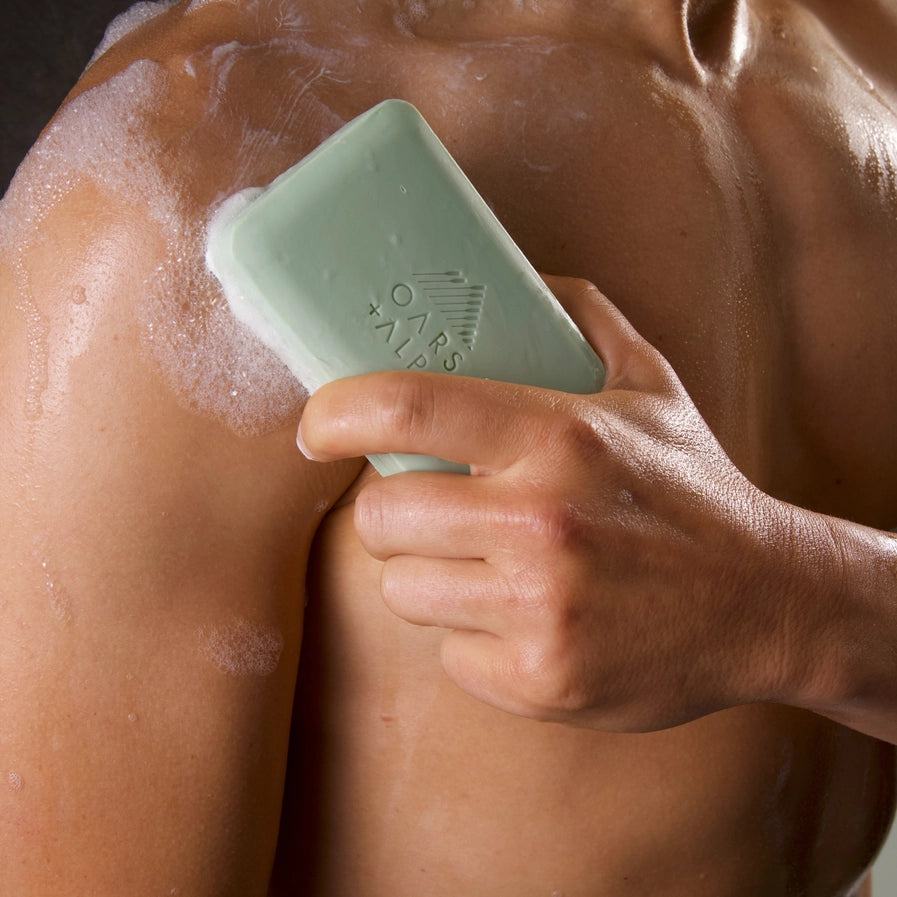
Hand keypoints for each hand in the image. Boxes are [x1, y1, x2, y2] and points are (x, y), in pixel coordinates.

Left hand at [298, 276, 816, 732]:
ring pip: (403, 589)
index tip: (317, 426)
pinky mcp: (540, 680)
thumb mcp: (651, 385)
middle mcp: (540, 523)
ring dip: (428, 575)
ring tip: (481, 565)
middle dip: (390, 512)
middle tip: (427, 509)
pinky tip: (522, 617)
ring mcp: (538, 610)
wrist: (767, 602)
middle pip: (381, 517)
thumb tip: (516, 273)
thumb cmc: (693, 490)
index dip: (336, 412)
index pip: (405, 406)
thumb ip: (581, 316)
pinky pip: (448, 654)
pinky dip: (472, 638)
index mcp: (558, 437)